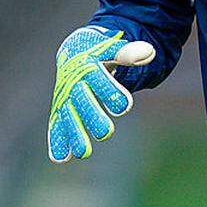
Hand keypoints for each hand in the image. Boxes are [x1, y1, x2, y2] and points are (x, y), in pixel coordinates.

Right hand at [47, 27, 154, 162]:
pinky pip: (57, 124)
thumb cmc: (101, 50)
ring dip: (75, 134)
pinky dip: (58, 140)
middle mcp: (73, 82)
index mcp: (86, 64)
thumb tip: (149, 52)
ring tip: (83, 153)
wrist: (75, 50)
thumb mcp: (114, 47)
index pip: (98, 78)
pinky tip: (61, 158)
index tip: (124, 106)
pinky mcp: (60, 108)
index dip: (110, 91)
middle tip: (106, 134)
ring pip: (69, 116)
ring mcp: (64, 96)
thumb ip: (129, 52)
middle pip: (82, 100)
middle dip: (93, 116)